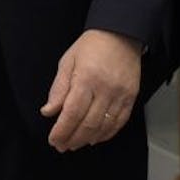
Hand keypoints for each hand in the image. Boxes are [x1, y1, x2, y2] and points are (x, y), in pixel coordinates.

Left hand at [40, 29, 141, 151]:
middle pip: (87, 123)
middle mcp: (105, 88)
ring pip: (103, 126)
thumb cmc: (92, 46)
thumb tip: (48, 112)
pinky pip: (119, 122)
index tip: (53, 139)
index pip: (72, 113)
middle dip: (72, 139)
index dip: (61, 131)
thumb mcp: (68, 61)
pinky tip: (95, 137)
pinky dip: (106, 134)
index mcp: (86, 78)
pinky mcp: (131, 96)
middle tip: (62, 145)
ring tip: (76, 143)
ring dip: (87, 139)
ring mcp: (120, 94)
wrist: (121, 34)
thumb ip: (58, 88)